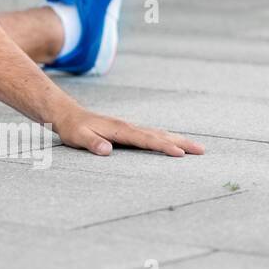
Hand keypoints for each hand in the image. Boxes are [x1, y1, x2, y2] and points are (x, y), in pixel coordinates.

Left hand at [55, 108, 205, 156]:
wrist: (67, 114)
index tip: (180, 153)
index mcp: (119, 129)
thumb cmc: (72, 128)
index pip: (146, 139)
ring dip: (177, 139)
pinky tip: (173, 143)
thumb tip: (107, 150)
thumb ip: (92, 142)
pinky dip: (166, 138)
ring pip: (158, 133)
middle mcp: (128, 126)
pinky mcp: (127, 130)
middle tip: (202, 151)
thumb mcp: (77, 136)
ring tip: (196, 147)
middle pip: (159, 135)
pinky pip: (151, 135)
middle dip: (181, 142)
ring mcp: (129, 127)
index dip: (163, 146)